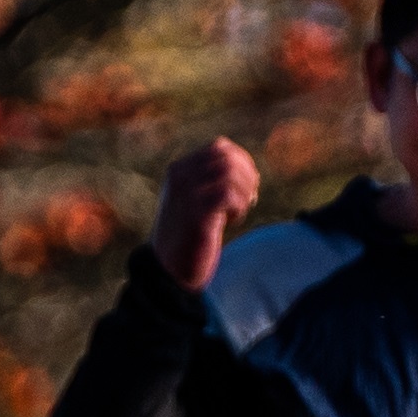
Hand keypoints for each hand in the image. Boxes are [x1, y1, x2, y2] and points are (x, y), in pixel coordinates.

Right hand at [147, 137, 262, 289]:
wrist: (169, 269)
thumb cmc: (188, 235)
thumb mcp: (195, 200)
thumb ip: (212, 180)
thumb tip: (245, 165)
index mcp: (179, 170)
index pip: (220, 147)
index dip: (242, 163)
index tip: (247, 186)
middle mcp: (180, 177)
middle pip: (228, 158)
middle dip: (247, 178)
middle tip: (248, 200)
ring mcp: (186, 194)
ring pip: (230, 173)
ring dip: (244, 193)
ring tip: (236, 212)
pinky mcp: (195, 214)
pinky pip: (229, 194)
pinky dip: (239, 207)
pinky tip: (231, 221)